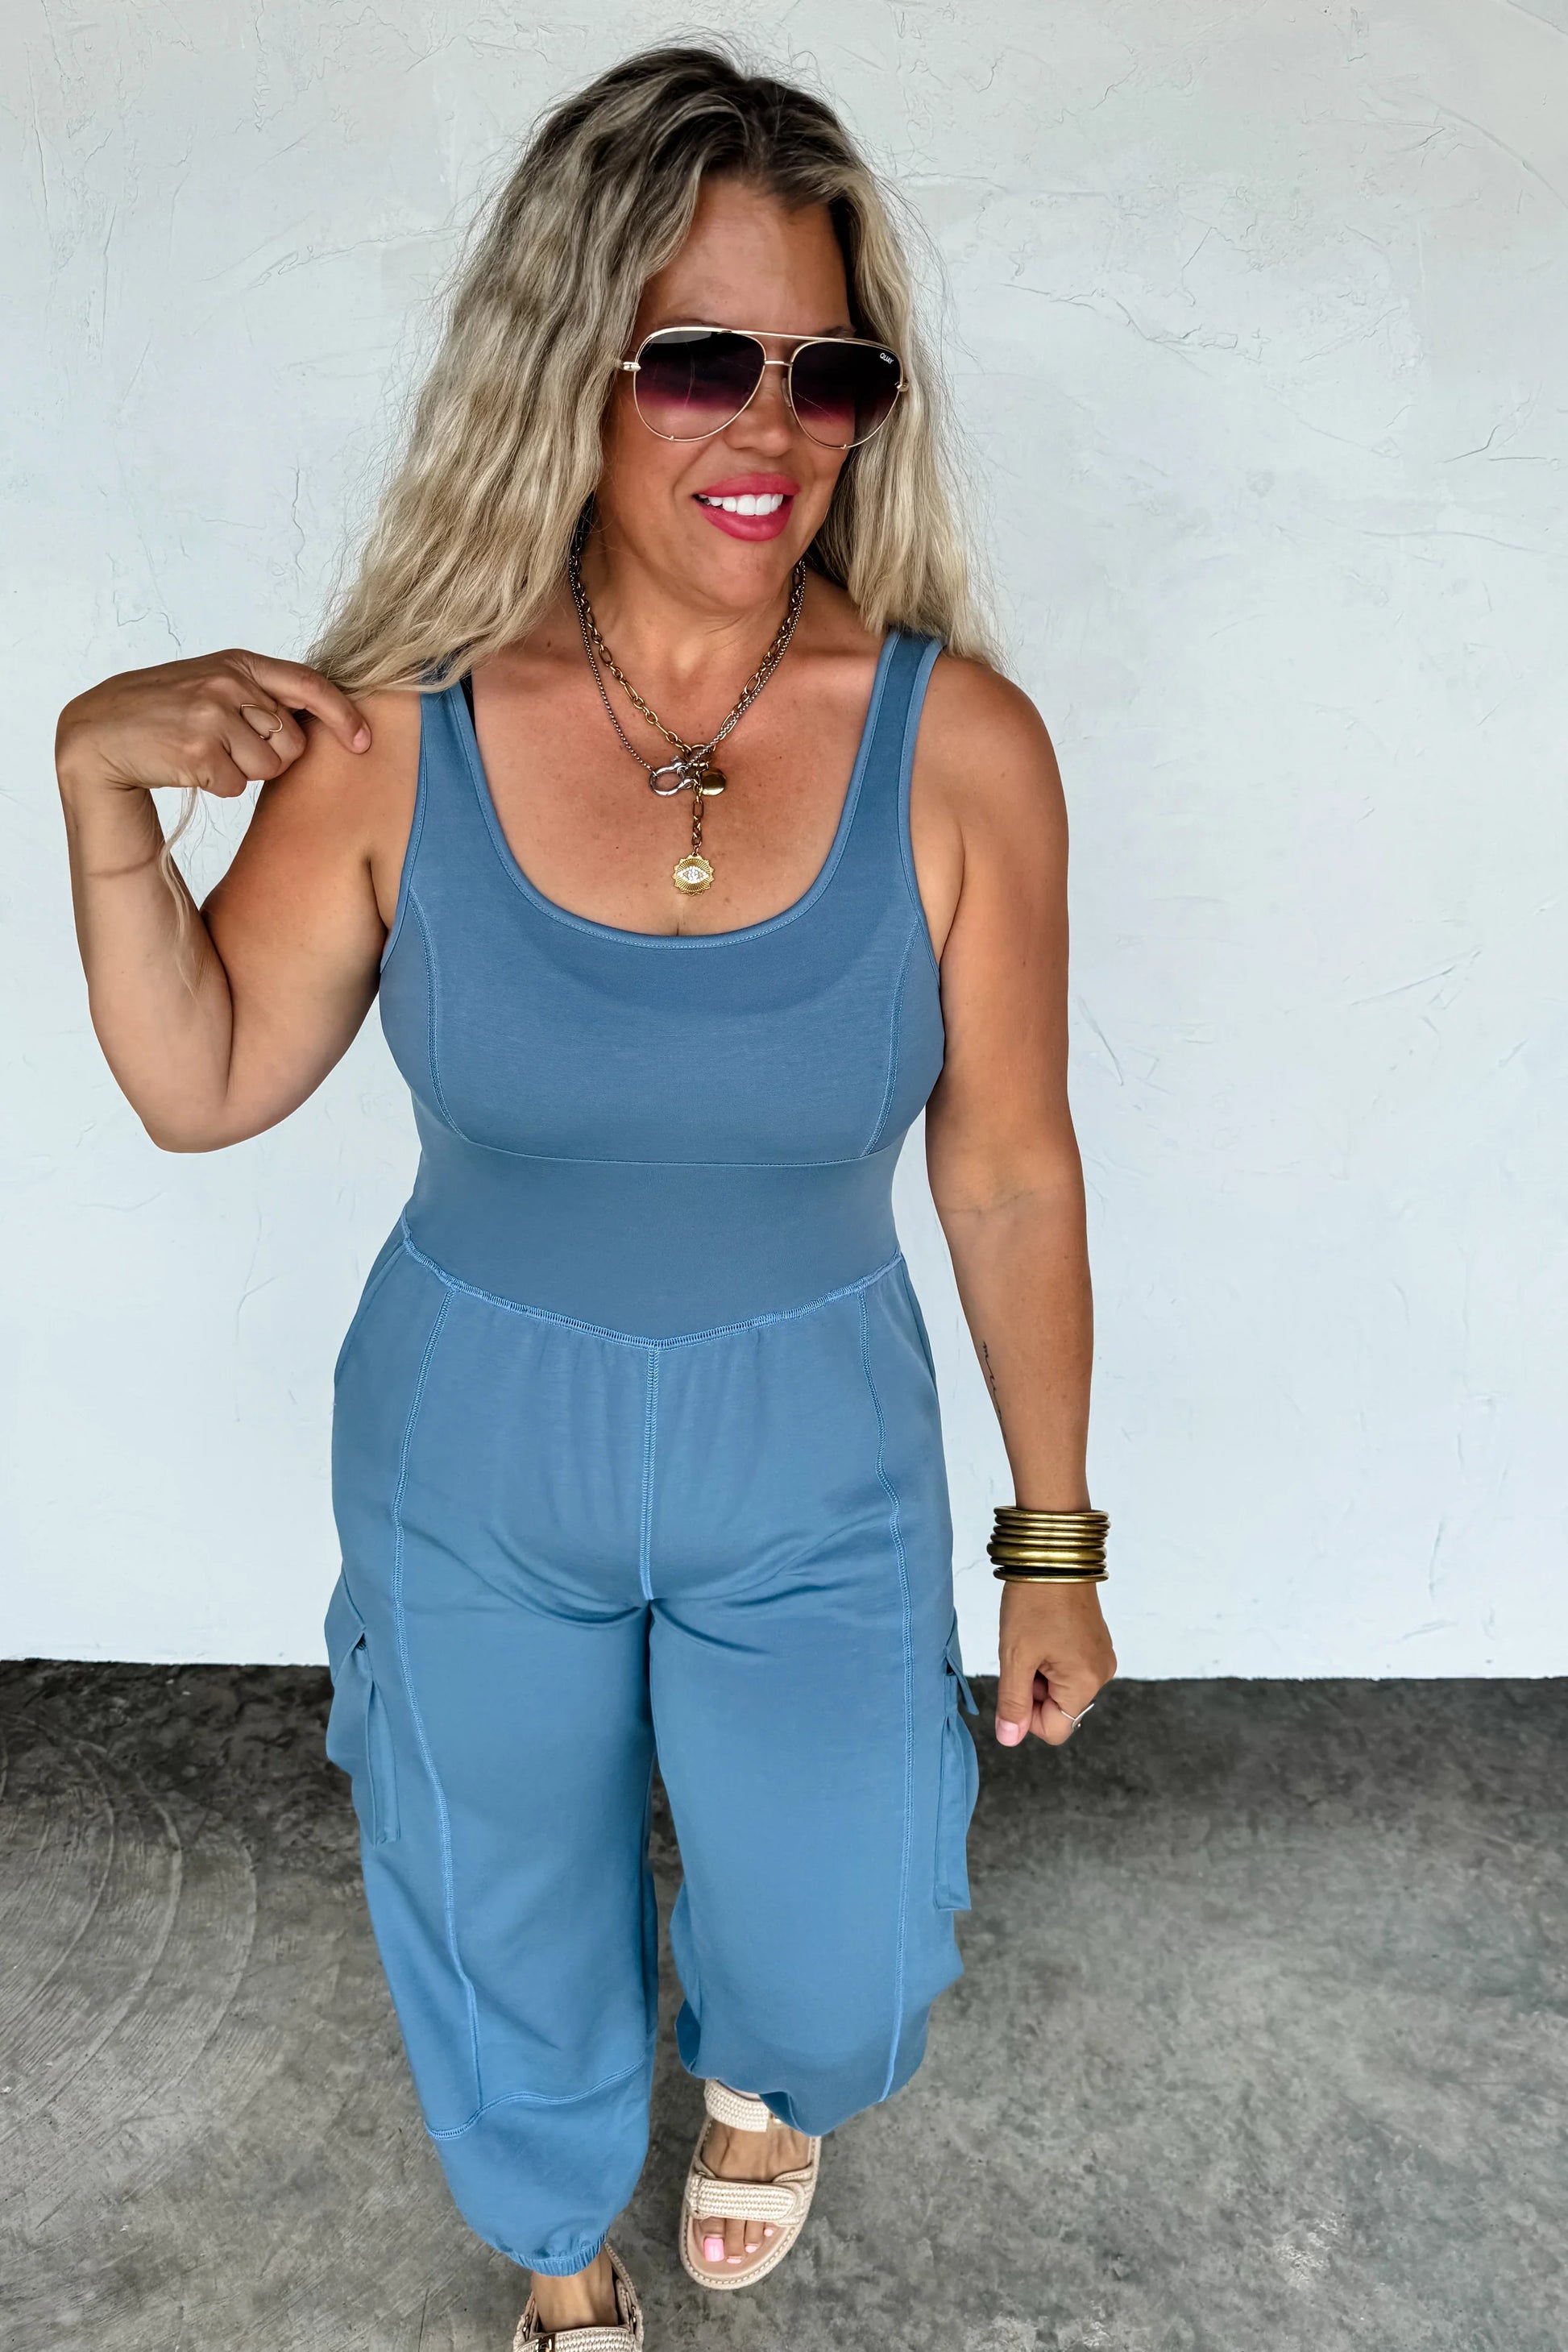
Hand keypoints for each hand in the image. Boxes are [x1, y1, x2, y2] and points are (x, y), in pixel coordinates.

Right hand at [55, 649, 370, 801]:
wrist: (99, 731)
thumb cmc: (162, 711)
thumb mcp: (210, 683)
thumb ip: (257, 693)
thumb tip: (316, 719)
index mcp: (237, 662)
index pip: (307, 684)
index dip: (341, 714)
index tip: (363, 740)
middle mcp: (228, 683)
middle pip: (293, 741)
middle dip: (271, 756)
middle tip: (229, 747)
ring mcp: (213, 715)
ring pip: (269, 768)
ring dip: (242, 773)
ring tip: (204, 753)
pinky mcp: (199, 751)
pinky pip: (236, 786)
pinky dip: (216, 786)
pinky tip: (187, 766)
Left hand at [994, 1580, 1115, 1747]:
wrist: (1053, 1552)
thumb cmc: (1034, 1602)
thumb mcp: (1015, 1656)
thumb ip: (1013, 1702)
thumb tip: (1009, 1738)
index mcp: (1086, 1682)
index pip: (1055, 1729)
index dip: (1027, 1715)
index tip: (1016, 1679)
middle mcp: (1101, 1673)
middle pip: (1059, 1707)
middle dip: (1033, 1689)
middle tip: (1022, 1653)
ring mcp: (1100, 1655)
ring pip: (1061, 1686)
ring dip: (1039, 1672)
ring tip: (1032, 1639)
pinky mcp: (1094, 1640)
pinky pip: (1068, 1666)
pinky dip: (1048, 1658)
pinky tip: (1041, 1633)